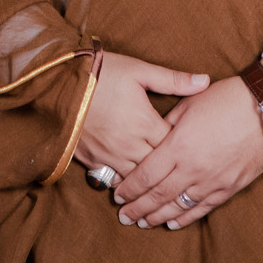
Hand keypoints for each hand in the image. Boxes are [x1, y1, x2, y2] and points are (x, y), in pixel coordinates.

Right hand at [74, 51, 209, 187]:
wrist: (57, 82)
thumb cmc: (100, 73)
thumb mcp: (138, 70)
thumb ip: (173, 79)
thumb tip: (205, 81)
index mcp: (144, 122)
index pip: (173, 146)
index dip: (184, 149)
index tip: (194, 150)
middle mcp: (130, 144)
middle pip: (158, 168)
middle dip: (169, 172)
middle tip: (183, 177)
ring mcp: (109, 155)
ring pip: (136, 180)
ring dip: (147, 184)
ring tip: (161, 191)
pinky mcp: (91, 159)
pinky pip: (112, 180)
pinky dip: (123, 183)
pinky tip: (130, 186)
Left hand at [113, 70, 262, 229]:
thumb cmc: (227, 99)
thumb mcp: (189, 105)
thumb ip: (168, 125)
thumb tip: (154, 138)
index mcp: (178, 146)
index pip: (146, 175)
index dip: (130, 188)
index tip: (118, 196)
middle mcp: (192, 168)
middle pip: (158, 195)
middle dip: (138, 208)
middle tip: (124, 217)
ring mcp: (212, 180)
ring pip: (179, 205)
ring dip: (158, 216)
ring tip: (143, 223)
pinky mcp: (230, 186)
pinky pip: (203, 207)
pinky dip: (186, 217)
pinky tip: (173, 222)